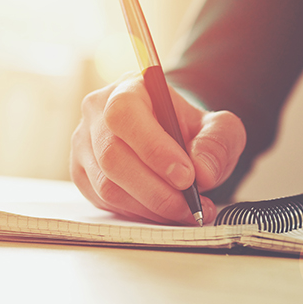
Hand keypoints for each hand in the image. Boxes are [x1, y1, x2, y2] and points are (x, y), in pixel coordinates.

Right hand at [70, 72, 245, 224]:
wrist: (175, 138)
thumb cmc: (191, 129)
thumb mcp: (219, 127)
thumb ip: (217, 142)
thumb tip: (202, 172)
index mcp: (128, 89)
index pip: (125, 114)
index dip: (153, 148)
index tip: (187, 176)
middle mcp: (97, 114)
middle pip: (112, 156)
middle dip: (156, 189)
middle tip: (190, 203)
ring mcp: (85, 146)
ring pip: (107, 186)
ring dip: (150, 206)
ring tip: (186, 211)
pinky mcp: (83, 175)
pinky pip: (105, 202)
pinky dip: (139, 213)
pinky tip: (165, 212)